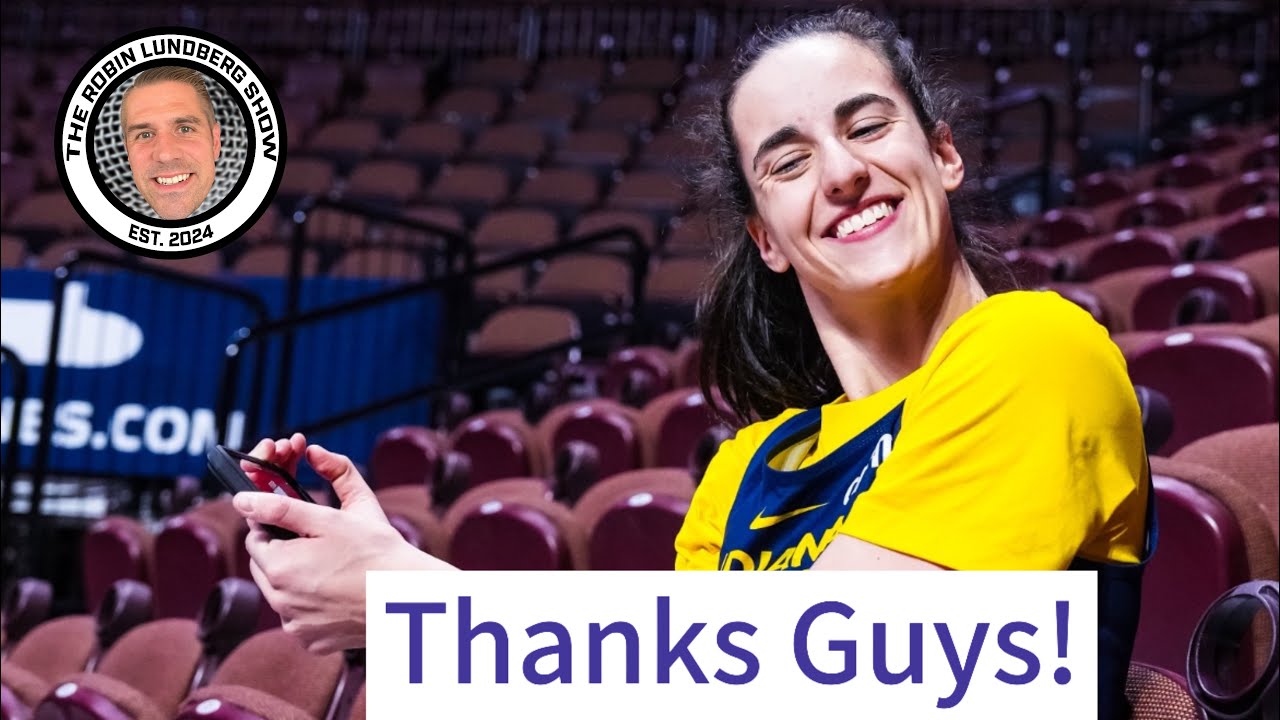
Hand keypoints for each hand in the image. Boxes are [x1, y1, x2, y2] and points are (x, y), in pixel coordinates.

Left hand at [233, 434, 453, 653]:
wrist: (411, 599)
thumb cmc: (376, 553)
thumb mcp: (330, 519)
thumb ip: (281, 506)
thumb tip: (242, 499)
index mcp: (278, 567)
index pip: (255, 538)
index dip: (275, 524)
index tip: (299, 521)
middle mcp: (280, 602)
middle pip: (265, 567)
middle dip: (285, 552)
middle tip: (322, 542)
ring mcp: (296, 626)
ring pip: (281, 593)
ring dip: (297, 578)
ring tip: (335, 567)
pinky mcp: (312, 642)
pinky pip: (300, 617)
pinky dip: (312, 604)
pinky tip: (340, 593)